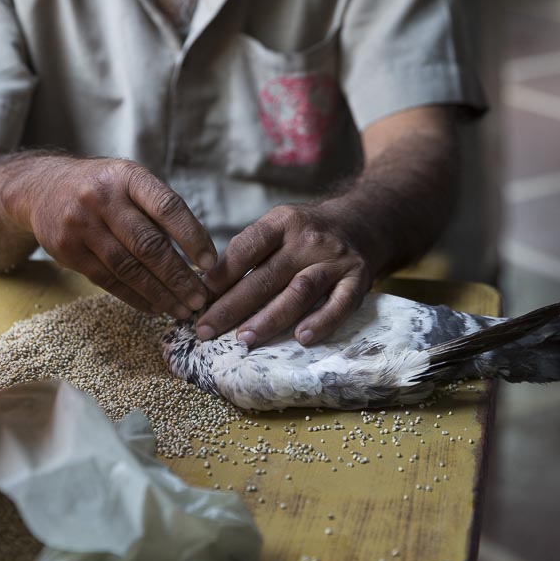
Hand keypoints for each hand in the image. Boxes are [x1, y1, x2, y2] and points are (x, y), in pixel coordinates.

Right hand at [9, 157, 216, 318]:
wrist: (43, 188)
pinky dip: (134, 297)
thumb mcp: (129, 181)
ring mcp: (81, 225)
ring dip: (159, 293)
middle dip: (178, 276)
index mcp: (128, 176)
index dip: (192, 236)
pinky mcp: (67, 250)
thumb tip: (198, 253)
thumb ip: (159, 209)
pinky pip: (107, 280)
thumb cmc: (103, 187)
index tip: (210, 263)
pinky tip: (154, 306)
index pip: (167, 207)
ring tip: (181, 308)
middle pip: (148, 244)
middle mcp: (103, 198)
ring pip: (128, 268)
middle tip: (199, 298)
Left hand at [195, 205, 372, 347]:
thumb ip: (248, 252)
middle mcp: (309, 239)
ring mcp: (335, 259)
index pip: (247, 247)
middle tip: (206, 329)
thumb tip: (207, 288)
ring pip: (299, 291)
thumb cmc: (304, 233)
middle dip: (233, 305)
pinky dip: (322, 322)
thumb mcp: (277, 227)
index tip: (199, 297)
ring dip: (270, 317)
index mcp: (283, 222)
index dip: (222, 273)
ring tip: (244, 338)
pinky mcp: (358, 280)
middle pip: (267, 276)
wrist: (360, 222)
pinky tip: (301, 338)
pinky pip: (339, 304)